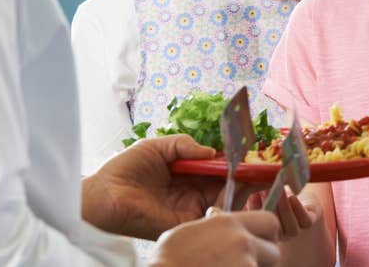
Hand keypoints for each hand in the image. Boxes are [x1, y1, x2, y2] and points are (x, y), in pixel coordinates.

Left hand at [81, 134, 257, 239]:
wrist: (104, 194)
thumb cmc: (124, 169)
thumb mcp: (158, 147)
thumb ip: (185, 145)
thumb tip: (212, 151)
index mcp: (186, 174)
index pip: (217, 168)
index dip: (235, 161)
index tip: (252, 154)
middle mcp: (192, 192)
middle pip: (227, 184)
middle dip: (246, 175)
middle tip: (264, 167)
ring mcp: (191, 208)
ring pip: (225, 199)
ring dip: (241, 187)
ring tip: (255, 175)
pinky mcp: (186, 222)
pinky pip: (212, 215)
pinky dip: (227, 203)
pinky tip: (236, 190)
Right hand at [150, 209, 281, 266]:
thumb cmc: (166, 261)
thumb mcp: (187, 232)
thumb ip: (211, 223)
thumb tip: (216, 214)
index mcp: (229, 224)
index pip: (270, 222)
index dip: (266, 235)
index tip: (256, 243)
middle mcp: (242, 243)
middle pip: (275, 252)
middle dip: (264, 260)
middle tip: (243, 263)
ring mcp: (245, 266)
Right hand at [254, 187, 320, 240]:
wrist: (294, 189)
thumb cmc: (272, 192)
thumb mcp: (260, 192)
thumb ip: (251, 193)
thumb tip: (245, 184)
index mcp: (265, 231)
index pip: (259, 227)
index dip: (255, 211)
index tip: (252, 195)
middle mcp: (280, 234)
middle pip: (276, 229)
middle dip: (271, 208)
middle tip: (266, 191)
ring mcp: (294, 230)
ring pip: (291, 228)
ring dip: (285, 209)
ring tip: (280, 192)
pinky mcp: (308, 221)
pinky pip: (306, 222)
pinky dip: (299, 210)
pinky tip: (292, 197)